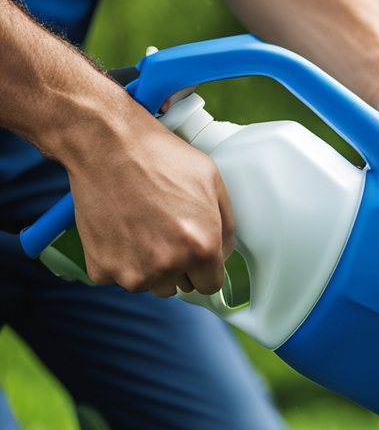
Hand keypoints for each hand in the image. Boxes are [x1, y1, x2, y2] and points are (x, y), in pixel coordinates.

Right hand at [66, 113, 235, 297]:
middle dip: (177, 265)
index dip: (203, 266)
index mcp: (201, 249)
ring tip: (142, 226)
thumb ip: (227, 227)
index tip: (193, 251)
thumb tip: (224, 253)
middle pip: (180, 286)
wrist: (105, 144)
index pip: (210, 284)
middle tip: (164, 229)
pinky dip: (119, 258)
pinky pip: (118, 275)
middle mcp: (167, 266)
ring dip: (149, 265)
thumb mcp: (212, 183)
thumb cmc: (158, 158)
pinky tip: (120, 227)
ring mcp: (131, 271)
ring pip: (150, 284)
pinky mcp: (101, 268)